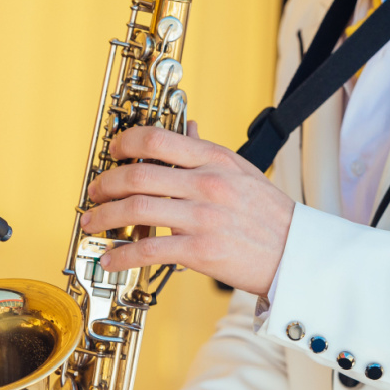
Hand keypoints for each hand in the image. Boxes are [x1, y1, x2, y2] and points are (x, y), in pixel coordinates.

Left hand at [79, 124, 294, 296]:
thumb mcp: (242, 172)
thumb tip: (185, 130)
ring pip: (137, 210)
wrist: (297, 254)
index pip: (158, 139)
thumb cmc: (271, 216)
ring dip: (105, 218)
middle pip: (138, 175)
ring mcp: (203, 217)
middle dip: (105, 184)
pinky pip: (149, 249)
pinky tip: (111, 259)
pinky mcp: (201, 251)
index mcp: (215, 159)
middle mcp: (207, 184)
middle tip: (94, 192)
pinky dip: (122, 255)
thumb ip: (208, 154)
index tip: (113, 151)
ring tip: (93, 224)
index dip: (125, 142)